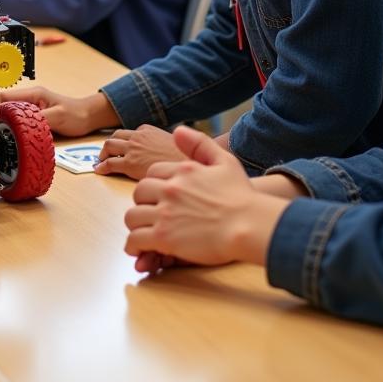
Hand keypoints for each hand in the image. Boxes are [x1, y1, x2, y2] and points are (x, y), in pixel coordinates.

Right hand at [0, 86, 117, 136]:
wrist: (89, 117)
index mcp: (32, 94)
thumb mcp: (58, 116)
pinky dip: (12, 130)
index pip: (2, 96)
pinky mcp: (34, 120)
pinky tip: (13, 139)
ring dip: (3, 125)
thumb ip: (40, 119)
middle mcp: (29, 100)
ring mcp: (31, 110)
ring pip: (9, 116)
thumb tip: (22, 125)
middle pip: (2, 106)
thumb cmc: (77, 113)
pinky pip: (18, 124)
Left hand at [95, 125, 185, 180]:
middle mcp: (137, 137)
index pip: (130, 133)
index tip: (121, 148)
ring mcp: (132, 149)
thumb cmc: (186, 159)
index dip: (123, 141)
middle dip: (109, 145)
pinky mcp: (129, 164)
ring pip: (108, 146)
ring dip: (102, 153)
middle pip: (115, 136)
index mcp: (147, 130)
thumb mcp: (175, 143)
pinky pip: (109, 163)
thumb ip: (163, 144)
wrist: (187, 167)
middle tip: (105, 154)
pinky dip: (102, 166)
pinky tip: (99, 170)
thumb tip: (160, 153)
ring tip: (100, 161)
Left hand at [124, 126, 289, 271]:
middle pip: (139, 192)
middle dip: (143, 203)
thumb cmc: (242, 197)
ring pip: (132, 216)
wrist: (250, 226)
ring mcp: (164, 213)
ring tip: (144, 232)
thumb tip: (178, 130)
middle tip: (151, 214)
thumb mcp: (225, 161)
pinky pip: (135, 239)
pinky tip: (140, 251)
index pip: (152, 174)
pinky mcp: (163, 237)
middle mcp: (169, 189)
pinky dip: (134, 246)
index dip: (154, 185)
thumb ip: (200, 144)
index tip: (160, 196)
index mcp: (181, 171)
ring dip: (136, 225)